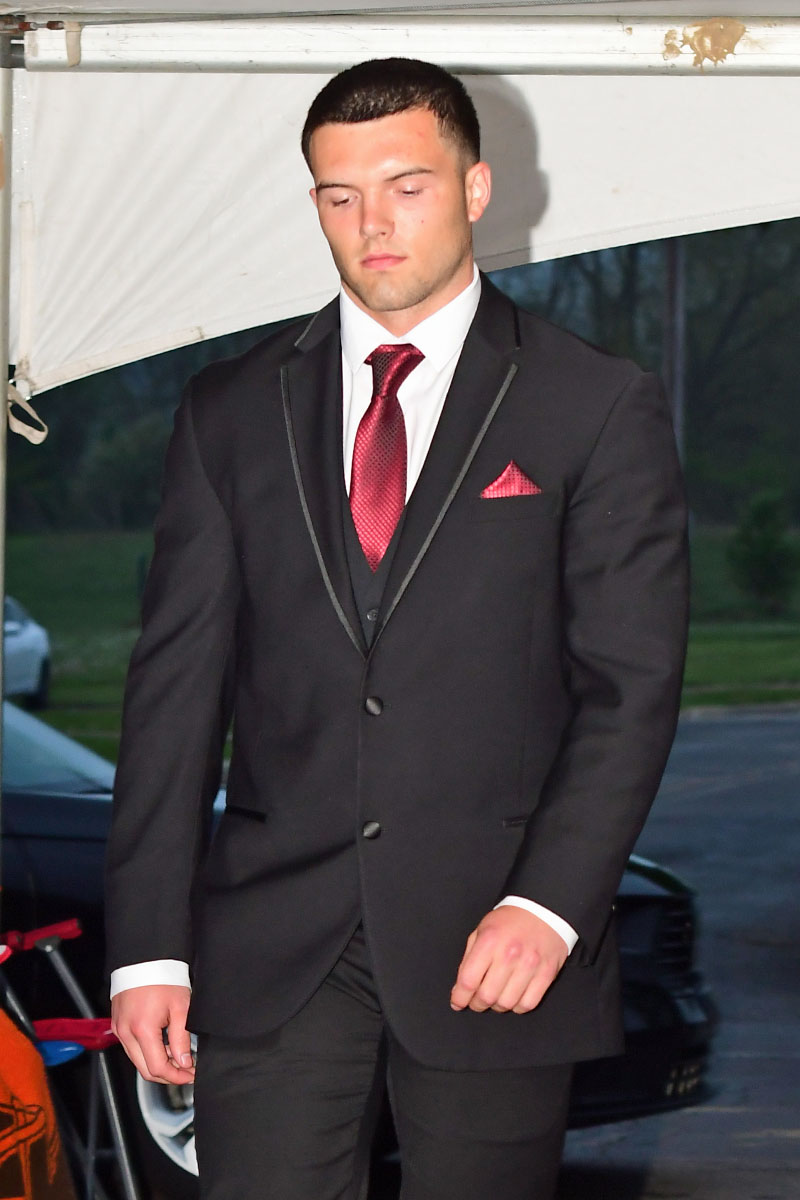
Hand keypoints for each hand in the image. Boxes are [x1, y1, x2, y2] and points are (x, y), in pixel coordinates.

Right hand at [111, 984, 193, 1083]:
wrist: (145, 958)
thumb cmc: (163, 977)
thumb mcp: (180, 1008)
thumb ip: (181, 1038)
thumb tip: (184, 1063)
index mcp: (142, 1030)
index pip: (158, 1068)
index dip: (177, 1076)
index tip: (191, 1075)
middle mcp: (126, 1033)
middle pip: (145, 1070)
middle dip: (168, 1075)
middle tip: (186, 1071)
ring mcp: (120, 1029)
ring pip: (137, 1060)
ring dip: (157, 1064)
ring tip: (178, 1058)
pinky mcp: (118, 1024)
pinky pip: (132, 1048)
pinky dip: (147, 1052)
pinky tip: (163, 1046)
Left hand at [450, 906, 568, 1013]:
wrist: (543, 910)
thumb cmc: (509, 921)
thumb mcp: (481, 931)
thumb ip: (469, 959)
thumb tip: (460, 988)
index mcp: (489, 941)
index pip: (468, 980)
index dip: (459, 998)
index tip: (457, 1003)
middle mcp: (509, 954)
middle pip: (487, 996)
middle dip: (477, 1004)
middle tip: (476, 1001)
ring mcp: (530, 965)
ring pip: (507, 1004)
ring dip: (497, 1006)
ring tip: (495, 998)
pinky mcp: (546, 974)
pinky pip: (528, 1004)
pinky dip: (517, 1007)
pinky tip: (513, 998)